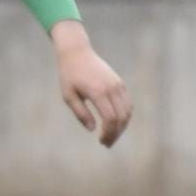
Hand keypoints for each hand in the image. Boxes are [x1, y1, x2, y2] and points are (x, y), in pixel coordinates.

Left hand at [51, 21, 130, 147]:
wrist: (77, 52)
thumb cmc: (69, 75)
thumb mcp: (68, 95)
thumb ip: (80, 113)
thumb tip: (93, 130)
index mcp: (98, 91)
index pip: (110, 118)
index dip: (108, 133)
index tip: (101, 141)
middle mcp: (111, 88)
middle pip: (121, 117)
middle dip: (116, 133)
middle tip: (106, 143)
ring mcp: (118, 85)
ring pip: (127, 111)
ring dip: (122, 127)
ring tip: (111, 136)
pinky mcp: (120, 83)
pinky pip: (127, 104)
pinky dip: (124, 116)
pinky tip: (115, 125)